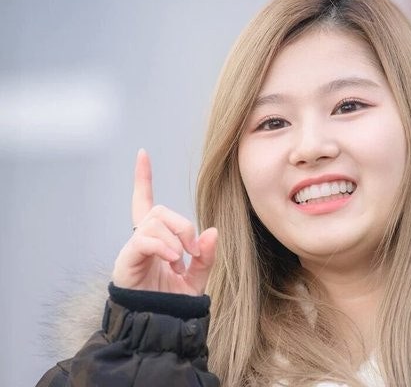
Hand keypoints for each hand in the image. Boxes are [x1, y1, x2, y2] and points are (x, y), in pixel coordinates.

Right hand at [112, 149, 216, 295]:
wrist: (160, 329)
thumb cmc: (174, 304)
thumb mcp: (198, 278)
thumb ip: (206, 256)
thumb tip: (211, 231)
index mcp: (157, 241)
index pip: (145, 203)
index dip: (142, 179)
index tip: (142, 154)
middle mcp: (142, 241)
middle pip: (159, 211)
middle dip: (183, 225)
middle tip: (193, 250)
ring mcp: (132, 250)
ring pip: (154, 221)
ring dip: (175, 238)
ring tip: (182, 261)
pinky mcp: (126, 261)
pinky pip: (144, 240)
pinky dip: (163, 246)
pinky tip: (173, 259)